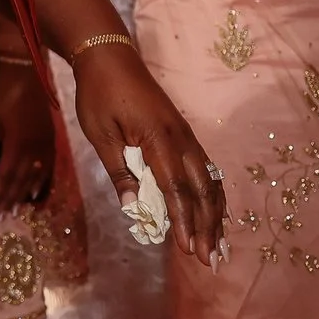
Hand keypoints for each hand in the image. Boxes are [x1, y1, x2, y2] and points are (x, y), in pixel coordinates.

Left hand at [0, 56, 54, 207]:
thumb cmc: (3, 92)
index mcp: (19, 143)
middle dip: (10, 198)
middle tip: (1, 216)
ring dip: (25, 193)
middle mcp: (36, 147)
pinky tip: (37, 191)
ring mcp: (46, 143)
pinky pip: (48, 165)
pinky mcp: (51, 137)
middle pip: (22, 179)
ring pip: (36, 175)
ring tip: (17, 209)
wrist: (25, 69)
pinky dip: (42, 180)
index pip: (7, 175)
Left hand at [68, 42, 224, 264]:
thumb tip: (135, 210)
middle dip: (207, 227)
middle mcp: (181, 139)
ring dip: (215, 215)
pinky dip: (213, 195)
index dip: (184, 222)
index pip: (176, 189)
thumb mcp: (100, 134)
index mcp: (159, 139)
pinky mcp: (185, 134)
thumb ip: (119, 171)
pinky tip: (215, 213)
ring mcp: (187, 136)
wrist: (110, 57)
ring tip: (220, 246)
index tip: (189, 250)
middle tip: (211, 260)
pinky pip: (205, 170)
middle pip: (201, 190)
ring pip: (209, 181)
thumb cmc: (99, 94)